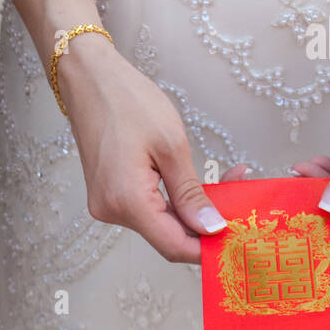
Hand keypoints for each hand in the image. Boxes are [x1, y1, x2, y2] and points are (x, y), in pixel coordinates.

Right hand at [58, 36, 238, 262]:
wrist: (90, 80)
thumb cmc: (128, 102)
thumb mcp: (171, 146)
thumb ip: (191, 193)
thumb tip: (211, 228)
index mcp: (127, 201)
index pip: (174, 246)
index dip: (208, 248)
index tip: (239, 236)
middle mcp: (111, 210)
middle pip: (168, 236)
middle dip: (205, 223)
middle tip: (239, 194)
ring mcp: (107, 204)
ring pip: (159, 223)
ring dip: (191, 210)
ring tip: (222, 181)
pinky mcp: (108, 194)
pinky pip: (146, 209)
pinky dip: (172, 202)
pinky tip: (192, 184)